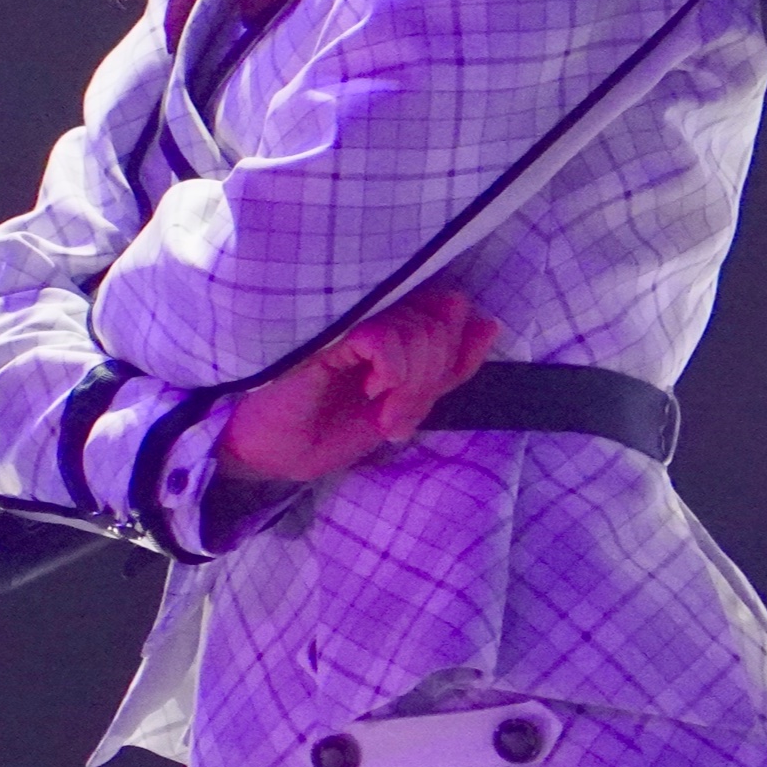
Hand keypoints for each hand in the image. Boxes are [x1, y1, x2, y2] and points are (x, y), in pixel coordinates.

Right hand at [219, 284, 499, 486]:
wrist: (276, 455)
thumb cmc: (332, 428)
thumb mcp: (404, 407)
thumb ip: (446, 370)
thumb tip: (490, 324)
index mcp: (394, 324)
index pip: (451, 311)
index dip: (451, 354)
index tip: (419, 396)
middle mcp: (374, 311)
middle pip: (439, 321)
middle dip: (428, 377)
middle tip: (395, 412)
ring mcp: (350, 317)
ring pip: (417, 329)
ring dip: (409, 383)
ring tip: (380, 405)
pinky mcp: (328, 334)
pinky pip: (384, 337)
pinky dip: (390, 370)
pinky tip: (369, 387)